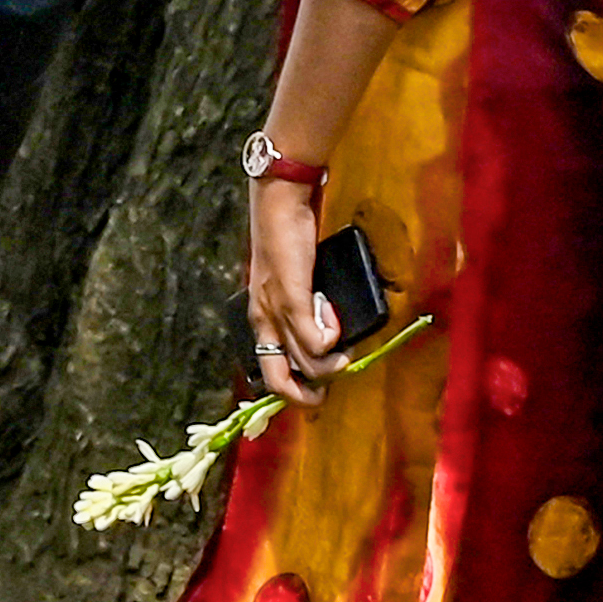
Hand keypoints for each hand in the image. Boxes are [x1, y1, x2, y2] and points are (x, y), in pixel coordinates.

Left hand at [245, 173, 337, 405]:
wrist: (278, 207)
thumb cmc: (287, 243)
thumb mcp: (290, 285)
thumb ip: (302, 310)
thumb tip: (326, 335)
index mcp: (260, 320)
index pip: (267, 375)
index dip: (291, 394)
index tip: (316, 392)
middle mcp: (263, 320)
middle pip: (281, 382)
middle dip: (311, 394)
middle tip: (335, 379)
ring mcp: (276, 310)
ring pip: (307, 364)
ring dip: (333, 362)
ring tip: (342, 342)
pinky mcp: (291, 296)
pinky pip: (315, 340)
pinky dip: (332, 336)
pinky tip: (333, 314)